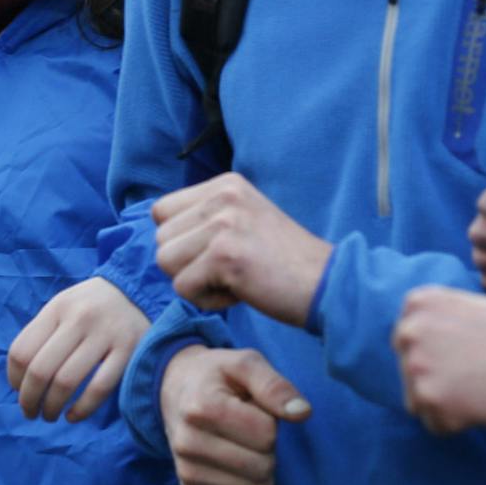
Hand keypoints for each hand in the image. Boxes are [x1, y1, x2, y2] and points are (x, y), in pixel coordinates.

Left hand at [8, 277, 149, 422]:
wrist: (137, 290)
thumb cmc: (90, 307)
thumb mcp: (64, 307)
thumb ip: (42, 335)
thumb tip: (19, 382)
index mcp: (58, 307)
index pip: (21, 351)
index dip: (14, 379)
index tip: (18, 391)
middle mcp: (80, 318)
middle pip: (40, 370)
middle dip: (29, 400)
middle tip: (30, 412)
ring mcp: (106, 333)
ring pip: (66, 382)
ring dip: (52, 407)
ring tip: (50, 415)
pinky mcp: (128, 350)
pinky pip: (99, 388)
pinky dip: (81, 409)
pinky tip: (73, 416)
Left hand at [152, 173, 332, 326]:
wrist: (326, 284)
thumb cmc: (283, 262)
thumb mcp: (244, 219)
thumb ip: (206, 218)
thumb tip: (159, 232)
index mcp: (225, 184)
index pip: (161, 210)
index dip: (181, 241)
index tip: (216, 252)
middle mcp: (222, 196)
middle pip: (160, 239)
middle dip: (186, 264)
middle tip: (228, 269)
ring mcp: (223, 224)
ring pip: (166, 262)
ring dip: (194, 282)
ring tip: (232, 279)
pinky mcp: (224, 255)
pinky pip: (183, 288)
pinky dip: (207, 300)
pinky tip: (239, 292)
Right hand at [159, 345, 310, 484]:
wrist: (176, 391)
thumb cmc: (218, 376)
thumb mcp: (246, 364)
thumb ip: (275, 385)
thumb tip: (303, 413)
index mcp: (201, 407)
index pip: (266, 433)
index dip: (270, 419)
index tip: (253, 406)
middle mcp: (187, 443)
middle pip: (262, 466)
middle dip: (268, 446)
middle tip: (250, 426)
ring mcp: (187, 471)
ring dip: (261, 466)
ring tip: (242, 442)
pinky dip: (251, 484)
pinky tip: (235, 460)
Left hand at [393, 286, 485, 434]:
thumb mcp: (465, 307)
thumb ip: (434, 322)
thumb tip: (412, 347)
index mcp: (418, 303)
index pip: (406, 339)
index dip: (433, 353)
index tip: (459, 356)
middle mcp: (409, 331)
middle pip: (408, 368)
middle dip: (433, 378)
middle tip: (470, 377)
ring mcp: (416, 366)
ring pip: (417, 399)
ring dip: (443, 402)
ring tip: (477, 390)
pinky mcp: (429, 399)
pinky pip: (435, 423)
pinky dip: (455, 423)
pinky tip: (479, 406)